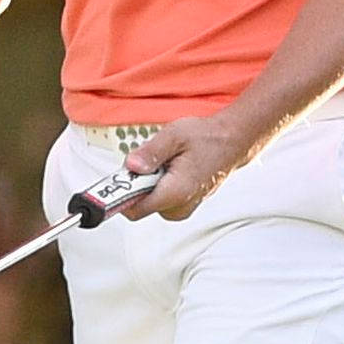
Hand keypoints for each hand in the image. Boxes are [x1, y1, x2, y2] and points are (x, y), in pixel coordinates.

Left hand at [119, 113, 253, 221]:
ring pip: (149, 201)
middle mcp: (180, 206)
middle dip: (136, 183)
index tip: (112, 182)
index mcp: (176, 192)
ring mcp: (183, 207)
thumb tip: (130, 167)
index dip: (120, 195)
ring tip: (164, 161)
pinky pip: (160, 198)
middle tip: (147, 160)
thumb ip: (150, 153)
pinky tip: (170, 167)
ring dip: (148, 182)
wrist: (232, 141)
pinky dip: (158, 183)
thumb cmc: (207, 138)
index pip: (134, 209)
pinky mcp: (184, 203)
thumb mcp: (174, 135)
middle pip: (140, 204)